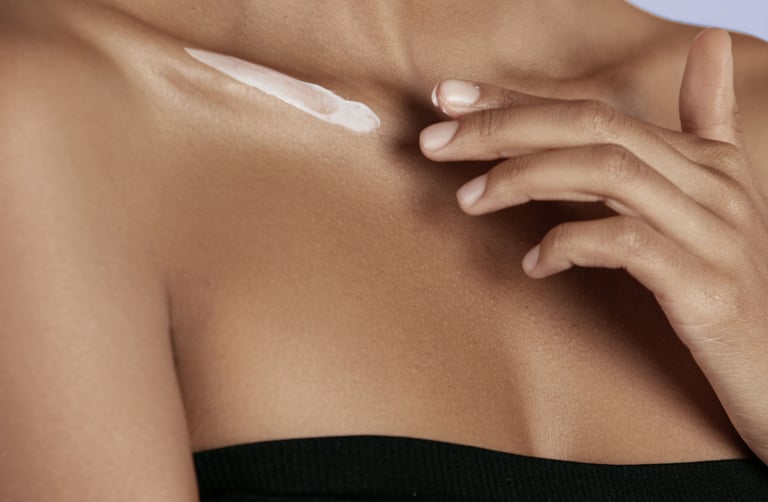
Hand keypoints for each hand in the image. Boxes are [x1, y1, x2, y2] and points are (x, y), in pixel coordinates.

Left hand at [419, 28, 767, 463]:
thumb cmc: (726, 283)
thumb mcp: (712, 199)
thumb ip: (702, 125)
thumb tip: (709, 41)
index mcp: (702, 160)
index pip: (592, 111)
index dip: (515, 101)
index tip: (448, 98)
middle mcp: (709, 184)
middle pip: (594, 128)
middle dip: (505, 128)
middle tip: (435, 141)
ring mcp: (711, 232)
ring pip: (607, 173)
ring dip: (525, 179)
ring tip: (468, 199)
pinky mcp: (707, 286)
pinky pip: (627, 244)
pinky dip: (570, 245)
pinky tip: (533, 265)